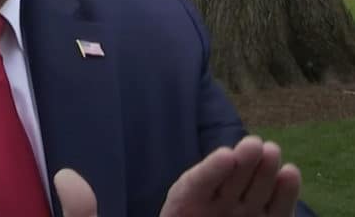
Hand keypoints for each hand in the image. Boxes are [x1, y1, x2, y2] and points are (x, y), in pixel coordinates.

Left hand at [54, 136, 300, 216]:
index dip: (208, 172)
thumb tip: (63, 175)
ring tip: (278, 155)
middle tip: (259, 145)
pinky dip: (283, 201)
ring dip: (265, 177)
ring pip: (251, 201)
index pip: (189, 191)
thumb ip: (85, 215)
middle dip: (242, 167)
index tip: (227, 155)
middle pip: (224, 190)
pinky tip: (292, 176)